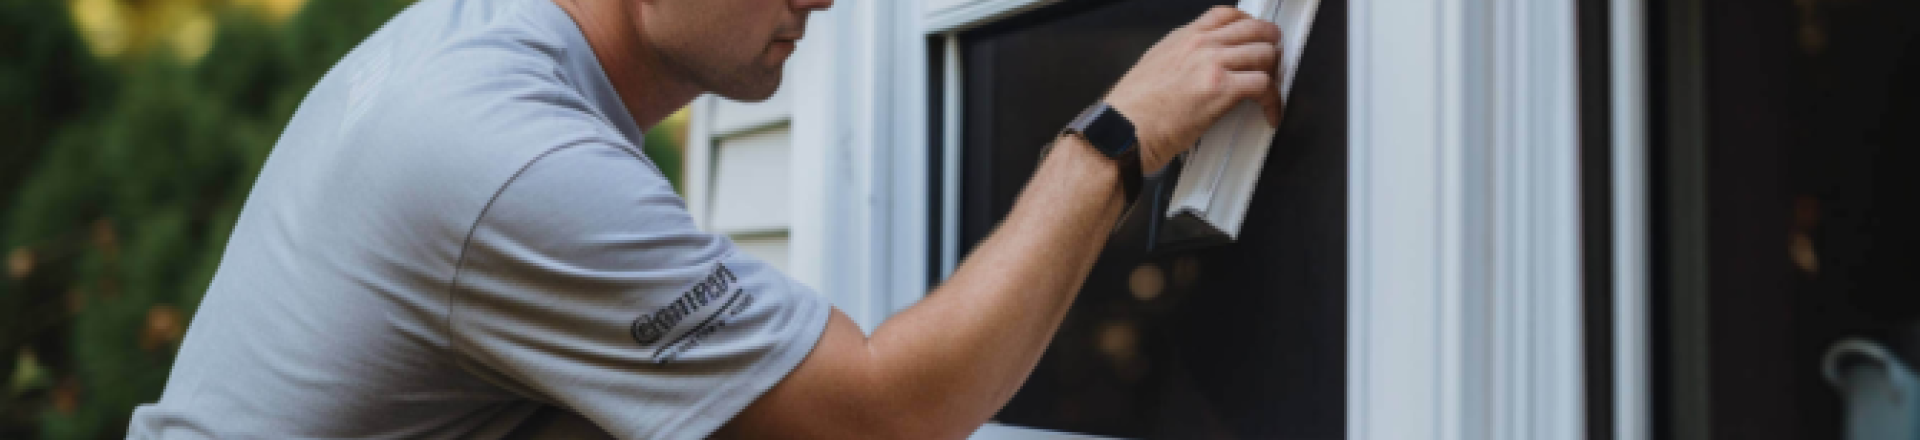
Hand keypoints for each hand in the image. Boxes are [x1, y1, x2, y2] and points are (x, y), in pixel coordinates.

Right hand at [1105, 7, 1282, 172]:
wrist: (1122, 129)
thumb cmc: (1132, 110)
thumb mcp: (1153, 67)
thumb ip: (1180, 59)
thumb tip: (1199, 66)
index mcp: (1182, 38)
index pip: (1226, 15)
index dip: (1250, 24)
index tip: (1258, 37)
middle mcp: (1200, 45)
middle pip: (1255, 30)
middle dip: (1271, 47)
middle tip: (1273, 64)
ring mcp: (1212, 64)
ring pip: (1265, 55)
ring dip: (1273, 75)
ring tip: (1270, 92)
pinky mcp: (1221, 89)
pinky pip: (1264, 85)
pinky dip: (1273, 101)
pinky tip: (1269, 113)